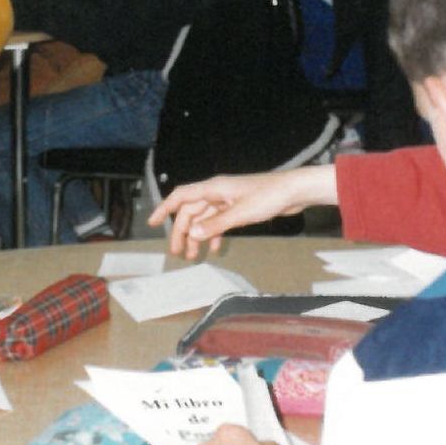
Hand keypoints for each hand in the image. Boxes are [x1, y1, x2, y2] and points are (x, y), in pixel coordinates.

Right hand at [148, 169, 334, 259]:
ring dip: (198, 236)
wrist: (293, 192)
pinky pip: (220, 222)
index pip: (182, 196)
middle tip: (178, 253)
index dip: (165, 208)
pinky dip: (215, 235)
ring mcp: (228, 200)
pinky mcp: (239, 207)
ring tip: (194, 256)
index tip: (152, 223)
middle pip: (191, 211)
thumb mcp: (240, 214)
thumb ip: (215, 225)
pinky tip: (217, 249)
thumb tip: (192, 233)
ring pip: (205, 218)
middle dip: (182, 231)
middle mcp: (217, 192)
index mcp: (214, 188)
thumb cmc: (269, 196)